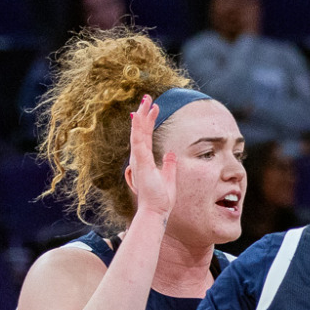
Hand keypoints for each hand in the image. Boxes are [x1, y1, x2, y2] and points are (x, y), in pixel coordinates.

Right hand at [125, 95, 176, 218]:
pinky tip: (138, 116)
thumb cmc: (160, 199)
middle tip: (147, 97)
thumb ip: (169, 165)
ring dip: (141, 116)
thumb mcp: (169, 177)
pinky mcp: (140, 163)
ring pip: (138, 133)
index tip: (154, 108)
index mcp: (145, 160)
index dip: (149, 121)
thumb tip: (171, 154)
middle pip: (141, 131)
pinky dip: (138, 128)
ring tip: (145, 101)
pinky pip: (138, 142)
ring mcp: (138, 160)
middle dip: (143, 113)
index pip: (146, 136)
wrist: (155, 212)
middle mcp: (139, 158)